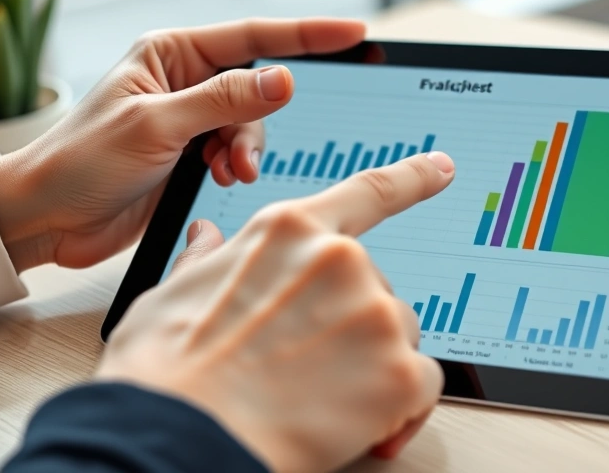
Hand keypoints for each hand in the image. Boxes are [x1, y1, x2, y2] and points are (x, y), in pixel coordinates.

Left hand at [0, 18, 365, 270]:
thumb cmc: (81, 161)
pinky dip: (236, 166)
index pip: (252, 37)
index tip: (353, 34)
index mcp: (170, 54)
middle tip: (241, 159)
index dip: (307, 35)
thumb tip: (285, 79)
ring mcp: (189, 119)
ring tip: (225, 175)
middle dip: (260, 123)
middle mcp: (184, 81)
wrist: (45, 218)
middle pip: (258, 88)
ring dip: (246, 151)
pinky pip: (237, 152)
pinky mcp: (190, 155)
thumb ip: (224, 102)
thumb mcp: (157, 126)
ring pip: (252, 126)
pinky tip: (219, 180)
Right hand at [95, 152, 455, 471]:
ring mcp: (375, 313)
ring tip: (317, 400)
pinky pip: (423, 385)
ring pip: (399, 335)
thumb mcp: (170, 295)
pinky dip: (400, 408)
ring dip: (374, 365)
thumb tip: (206, 238)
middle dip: (352, 326)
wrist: (175, 440)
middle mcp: (340, 260)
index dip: (412, 177)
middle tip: (306, 368)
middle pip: (376, 288)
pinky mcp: (399, 372)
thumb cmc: (166, 373)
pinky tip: (359, 425)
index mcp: (289, 231)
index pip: (367, 192)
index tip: (443, 168)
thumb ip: (207, 261)